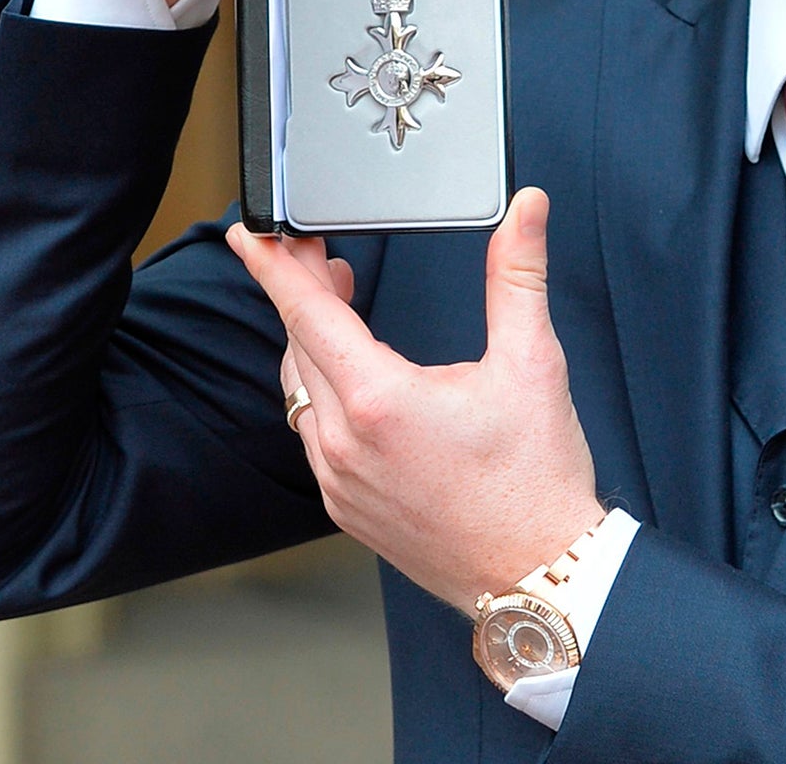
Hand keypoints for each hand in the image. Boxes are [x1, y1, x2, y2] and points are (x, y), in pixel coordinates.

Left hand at [227, 188, 605, 610]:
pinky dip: (323, 392)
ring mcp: (340, 482)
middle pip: (300, 345)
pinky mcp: (346, 508)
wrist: (537, 575)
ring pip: (300, 392)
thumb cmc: (535, 480)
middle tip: (318, 249)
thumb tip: (526, 210)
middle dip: (304, 291)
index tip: (247, 235)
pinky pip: (313, 435)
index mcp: (380, 401)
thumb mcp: (532, 362)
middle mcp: (345, 445)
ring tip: (337, 302)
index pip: (307, 314)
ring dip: (312, 341)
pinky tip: (354, 377)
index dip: (273, 266)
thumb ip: (519, 274)